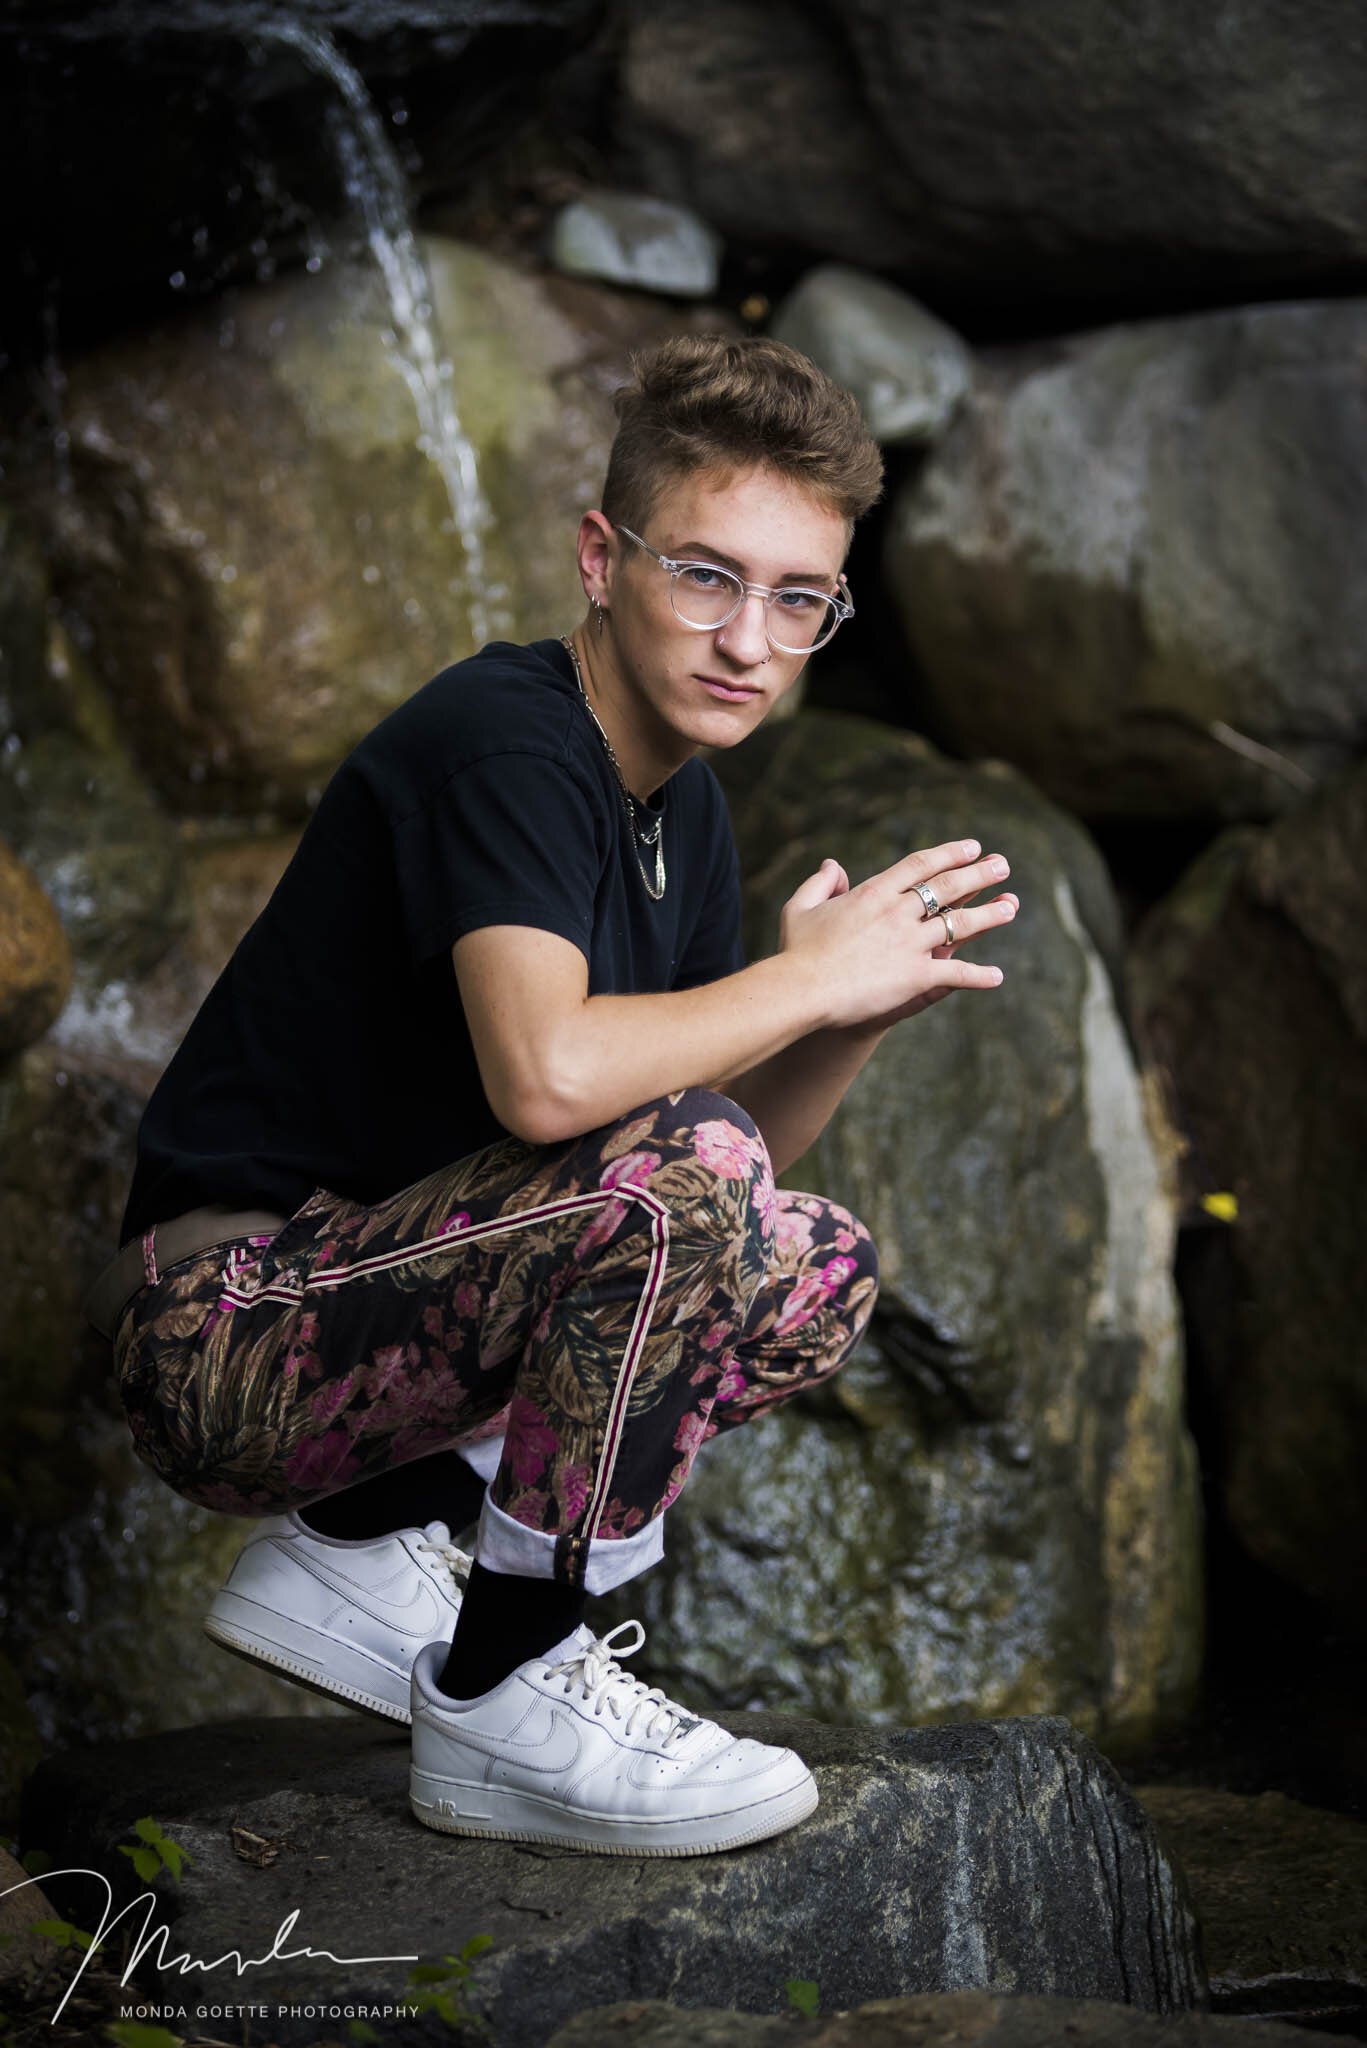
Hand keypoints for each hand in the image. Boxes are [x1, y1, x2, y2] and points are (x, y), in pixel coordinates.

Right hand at [777, 838, 1016, 1031]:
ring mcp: (910, 943)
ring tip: (1011, 906)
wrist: (802, 989)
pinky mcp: (915, 975)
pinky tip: (997, 976)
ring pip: (960, 924)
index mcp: (873, 892)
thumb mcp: (800, 908)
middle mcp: (898, 913)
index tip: (970, 847)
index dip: (948, 853)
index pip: (919, 865)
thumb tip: (833, 864)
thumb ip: (820, 883)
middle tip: (1003, 864)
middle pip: (948, 886)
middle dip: (979, 872)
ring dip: (989, 915)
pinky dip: (978, 976)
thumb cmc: (797, 951)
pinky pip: (955, 973)